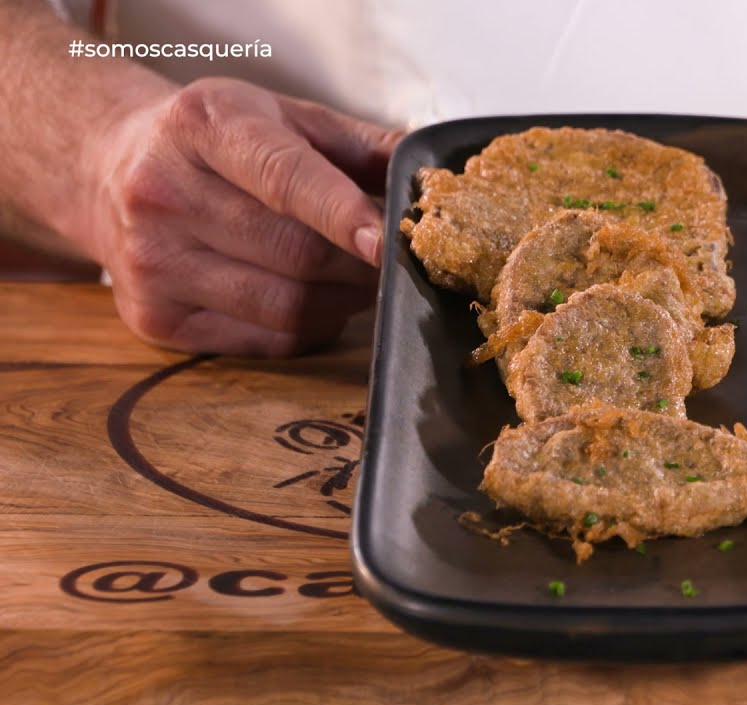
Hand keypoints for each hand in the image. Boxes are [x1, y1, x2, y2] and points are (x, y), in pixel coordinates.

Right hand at [80, 77, 401, 354]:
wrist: (108, 169)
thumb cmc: (220, 141)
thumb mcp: (284, 116)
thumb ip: (362, 145)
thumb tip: (433, 177)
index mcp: (204, 125)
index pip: (284, 178)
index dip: (343, 213)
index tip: (390, 240)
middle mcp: (163, 192)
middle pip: (296, 253)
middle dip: (362, 266)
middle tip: (395, 262)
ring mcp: (152, 262)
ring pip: (286, 306)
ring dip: (343, 300)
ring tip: (357, 278)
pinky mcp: (155, 318)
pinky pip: (267, 340)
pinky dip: (311, 325)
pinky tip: (314, 298)